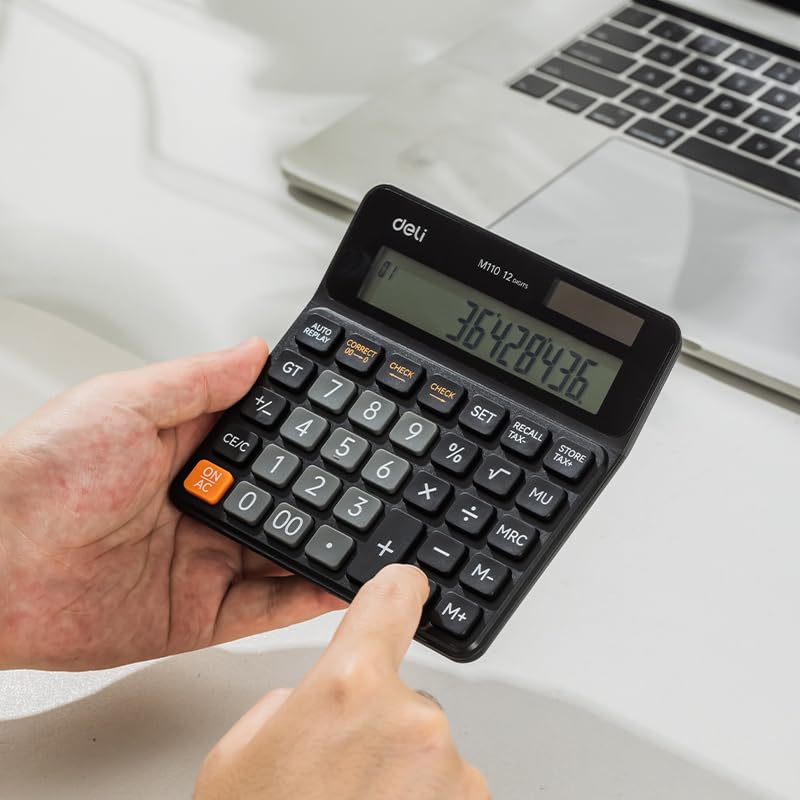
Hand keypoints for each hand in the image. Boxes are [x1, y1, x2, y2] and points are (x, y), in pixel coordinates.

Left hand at [0, 338, 344, 669]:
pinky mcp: (200, 614)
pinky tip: (341, 579)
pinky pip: (267, 607)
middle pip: (285, 498)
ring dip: (328, 542)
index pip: (266, 441)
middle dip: (329, 491)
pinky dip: (307, 597)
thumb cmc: (39, 477)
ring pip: (285, 552)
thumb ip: (198, 382)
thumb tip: (253, 351)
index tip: (350, 428)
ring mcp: (204, 561)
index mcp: (187, 453)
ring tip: (378, 530)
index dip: (307, 435)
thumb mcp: (124, 404)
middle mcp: (203, 506)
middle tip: (379, 481)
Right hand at [195, 564, 490, 799]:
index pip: (392, 600)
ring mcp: (450, 774)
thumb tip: (316, 701)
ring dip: (401, 776)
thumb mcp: (240, 756)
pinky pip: (447, 792)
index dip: (397, 589)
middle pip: (404, 696)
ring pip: (427, 751)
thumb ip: (289, 703)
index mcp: (347, 687)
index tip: (407, 585)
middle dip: (379, 727)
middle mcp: (412, 720)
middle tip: (339, 779)